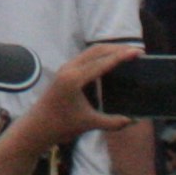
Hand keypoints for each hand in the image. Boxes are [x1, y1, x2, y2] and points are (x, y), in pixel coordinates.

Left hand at [21, 42, 141, 145]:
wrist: (38, 125)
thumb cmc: (62, 125)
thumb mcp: (89, 124)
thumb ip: (113, 122)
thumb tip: (133, 120)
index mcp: (75, 79)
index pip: (103, 62)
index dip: (122, 56)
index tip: (137, 52)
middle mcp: (70, 68)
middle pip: (97, 51)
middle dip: (118, 49)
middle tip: (138, 52)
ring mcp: (66, 68)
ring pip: (91, 52)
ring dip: (109, 51)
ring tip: (128, 54)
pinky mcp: (66, 71)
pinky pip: (86, 58)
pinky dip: (101, 56)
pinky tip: (112, 62)